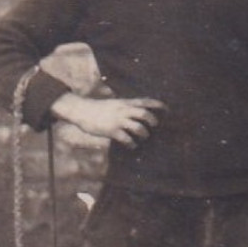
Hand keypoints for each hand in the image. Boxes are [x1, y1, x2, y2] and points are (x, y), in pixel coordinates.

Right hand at [50, 94, 165, 147]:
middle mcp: (123, 110)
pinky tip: (132, 146)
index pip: (145, 101)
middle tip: (154, 126)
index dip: (158, 105)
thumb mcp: (114, 103)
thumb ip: (126, 107)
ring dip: (144, 134)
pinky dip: (132, 144)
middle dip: (153, 121)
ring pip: (138, 128)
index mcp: (125, 103)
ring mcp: (117, 120)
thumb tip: (138, 114)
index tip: (167, 109)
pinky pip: (126, 139)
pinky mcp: (111, 130)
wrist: (80, 109)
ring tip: (143, 137)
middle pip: (145, 114)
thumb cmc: (98, 108)